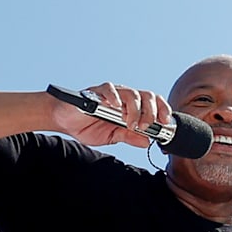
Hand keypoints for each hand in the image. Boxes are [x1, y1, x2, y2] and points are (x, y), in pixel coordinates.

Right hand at [47, 82, 170, 149]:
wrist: (65, 121)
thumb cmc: (88, 126)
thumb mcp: (112, 136)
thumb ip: (129, 137)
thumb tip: (147, 142)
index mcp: (130, 107)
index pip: (153, 103)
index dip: (162, 110)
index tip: (166, 122)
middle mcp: (124, 98)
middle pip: (146, 96)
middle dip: (151, 112)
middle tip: (146, 126)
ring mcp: (111, 93)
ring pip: (131, 93)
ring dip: (135, 109)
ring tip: (130, 123)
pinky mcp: (96, 91)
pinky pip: (109, 89)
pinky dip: (114, 97)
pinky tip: (114, 107)